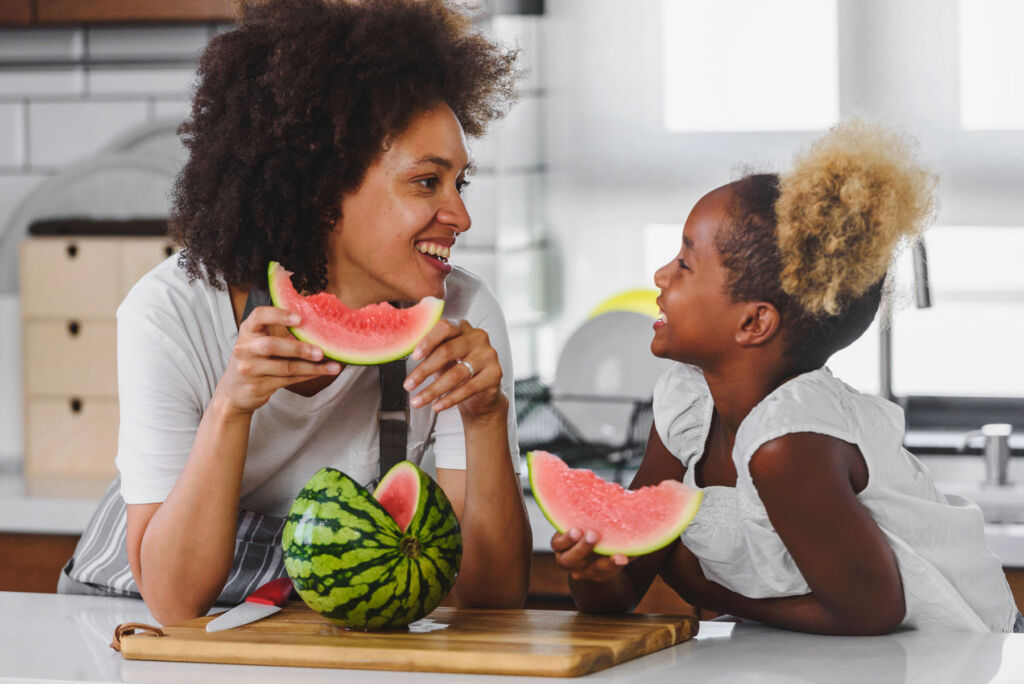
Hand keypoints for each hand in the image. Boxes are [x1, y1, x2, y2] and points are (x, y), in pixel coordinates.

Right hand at [216, 306, 340, 413]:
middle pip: (272, 346)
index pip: (259, 316)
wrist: (234, 391)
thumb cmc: (252, 360)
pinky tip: (321, 372)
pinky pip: (289, 380)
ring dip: (312, 367)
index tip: (299, 318)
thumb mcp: (257, 341)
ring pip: (285, 367)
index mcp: (247, 331)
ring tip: (333, 366)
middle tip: (321, 351)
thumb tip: (313, 322)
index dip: (278, 315)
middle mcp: (245, 349)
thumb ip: (277, 330)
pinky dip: (308, 375)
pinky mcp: (258, 386)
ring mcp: (250, 369)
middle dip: (299, 348)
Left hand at [403, 319, 504, 418]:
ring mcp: (488, 355)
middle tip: (408, 385)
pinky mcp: (495, 374)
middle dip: (424, 370)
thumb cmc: (457, 371)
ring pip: (456, 373)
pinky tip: (436, 407)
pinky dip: (449, 399)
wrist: (481, 394)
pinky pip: (468, 388)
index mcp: (463, 327)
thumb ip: (429, 352)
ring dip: (433, 390)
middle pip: (447, 351)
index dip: (428, 341)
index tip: (413, 356)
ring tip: (417, 401)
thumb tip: (405, 351)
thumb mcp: (442, 359)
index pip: (444, 327)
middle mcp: (478, 337)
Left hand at [551, 529, 629, 581]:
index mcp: (600, 571)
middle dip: (590, 554)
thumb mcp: (620, 544)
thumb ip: (631, 541)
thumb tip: (647, 530)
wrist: (585, 542)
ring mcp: (568, 558)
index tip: (623, 556)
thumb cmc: (608, 542)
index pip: (607, 569)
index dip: (614, 564)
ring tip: (579, 531)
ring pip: (566, 559)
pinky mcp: (558, 545)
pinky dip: (563, 536)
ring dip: (573, 545)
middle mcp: (582, 568)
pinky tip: (572, 524)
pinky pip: (557, 544)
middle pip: (585, 567)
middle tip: (595, 536)